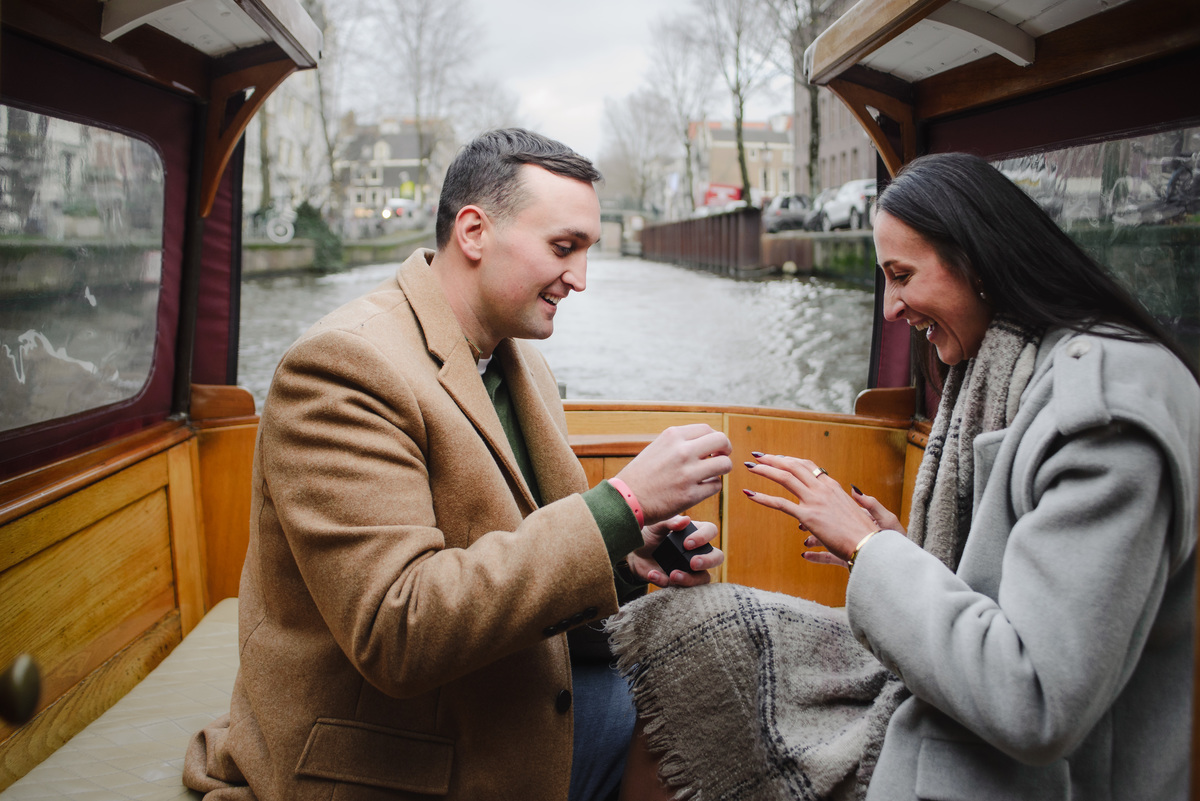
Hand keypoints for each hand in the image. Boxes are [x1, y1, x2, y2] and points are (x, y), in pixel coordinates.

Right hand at [615, 424, 732, 524]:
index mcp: (672, 436)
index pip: (707, 429)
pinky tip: (701, 488)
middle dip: (726, 450)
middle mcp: (682, 451)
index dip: (714, 440)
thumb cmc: (641, 475)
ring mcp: (687, 473)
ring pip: (724, 464)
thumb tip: (708, 442)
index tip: (713, 449)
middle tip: (720, 458)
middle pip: (721, 441)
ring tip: (712, 474)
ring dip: (721, 470)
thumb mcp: (658, 448)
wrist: (625, 500)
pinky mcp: (690, 495)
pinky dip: (712, 486)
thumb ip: (680, 443)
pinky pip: (716, 486)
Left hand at [627, 516, 723, 587]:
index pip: (711, 531)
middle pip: (717, 557)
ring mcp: (690, 569)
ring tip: (673, 575)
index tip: (687, 543)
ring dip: (690, 579)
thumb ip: (670, 522)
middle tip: (692, 563)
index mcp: (694, 532)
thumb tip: (685, 520)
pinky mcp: (678, 582)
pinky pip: (678, 587)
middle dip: (707, 561)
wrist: (633, 552)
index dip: (703, 537)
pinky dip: (664, 581)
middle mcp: (697, 551)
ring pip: (703, 578)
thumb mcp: (656, 525)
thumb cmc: (649, 534)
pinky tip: (653, 574)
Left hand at [743, 453, 897, 564]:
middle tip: (758, 456)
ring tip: (750, 466)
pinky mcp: (808, 516)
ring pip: (785, 478)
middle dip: (773, 459)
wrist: (869, 545)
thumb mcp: (856, 509)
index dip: (789, 460)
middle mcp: (823, 489)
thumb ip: (850, 499)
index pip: (807, 465)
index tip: (776, 458)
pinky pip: (781, 503)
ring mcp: (815, 501)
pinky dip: (763, 497)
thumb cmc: (863, 531)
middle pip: (793, 466)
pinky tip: (750, 494)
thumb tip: (852, 493)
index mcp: (832, 486)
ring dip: (765, 470)